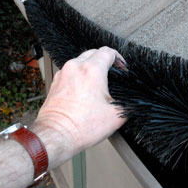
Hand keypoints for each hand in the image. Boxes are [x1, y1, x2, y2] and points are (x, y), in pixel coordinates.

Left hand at [31, 47, 126, 168]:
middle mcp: (75, 67)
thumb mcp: (116, 116)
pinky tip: (84, 89)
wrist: (56, 136)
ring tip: (98, 82)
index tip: (122, 67)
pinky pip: (70, 72)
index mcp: (92, 70)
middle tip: (112, 72)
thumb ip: (128, 104)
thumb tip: (131, 102)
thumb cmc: (81, 126)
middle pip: (93, 53)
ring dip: (91, 67)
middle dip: (105, 60)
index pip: (108, 51)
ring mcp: (63, 74)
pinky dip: (79, 75)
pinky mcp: (55, 83)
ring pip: (80, 61)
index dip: (119, 58)